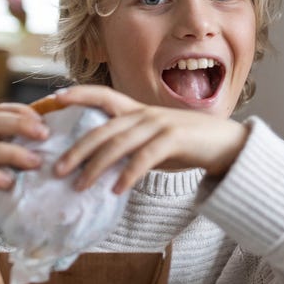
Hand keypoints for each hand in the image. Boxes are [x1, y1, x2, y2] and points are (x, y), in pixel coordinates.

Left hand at [51, 85, 248, 192]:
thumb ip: (131, 145)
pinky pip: (144, 158)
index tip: (56, 98)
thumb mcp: (154, 141)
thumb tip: (101, 164)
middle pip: (103, 129)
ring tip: (80, 186)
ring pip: (118, 144)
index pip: (104, 95)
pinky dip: (128, 174)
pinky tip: (116, 190)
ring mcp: (160, 125)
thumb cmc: (188, 145)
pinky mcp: (174, 140)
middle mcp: (145, 114)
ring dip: (96, 166)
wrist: (227, 144)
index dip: (80, 93)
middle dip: (77, 149)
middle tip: (56, 169)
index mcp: (139, 111)